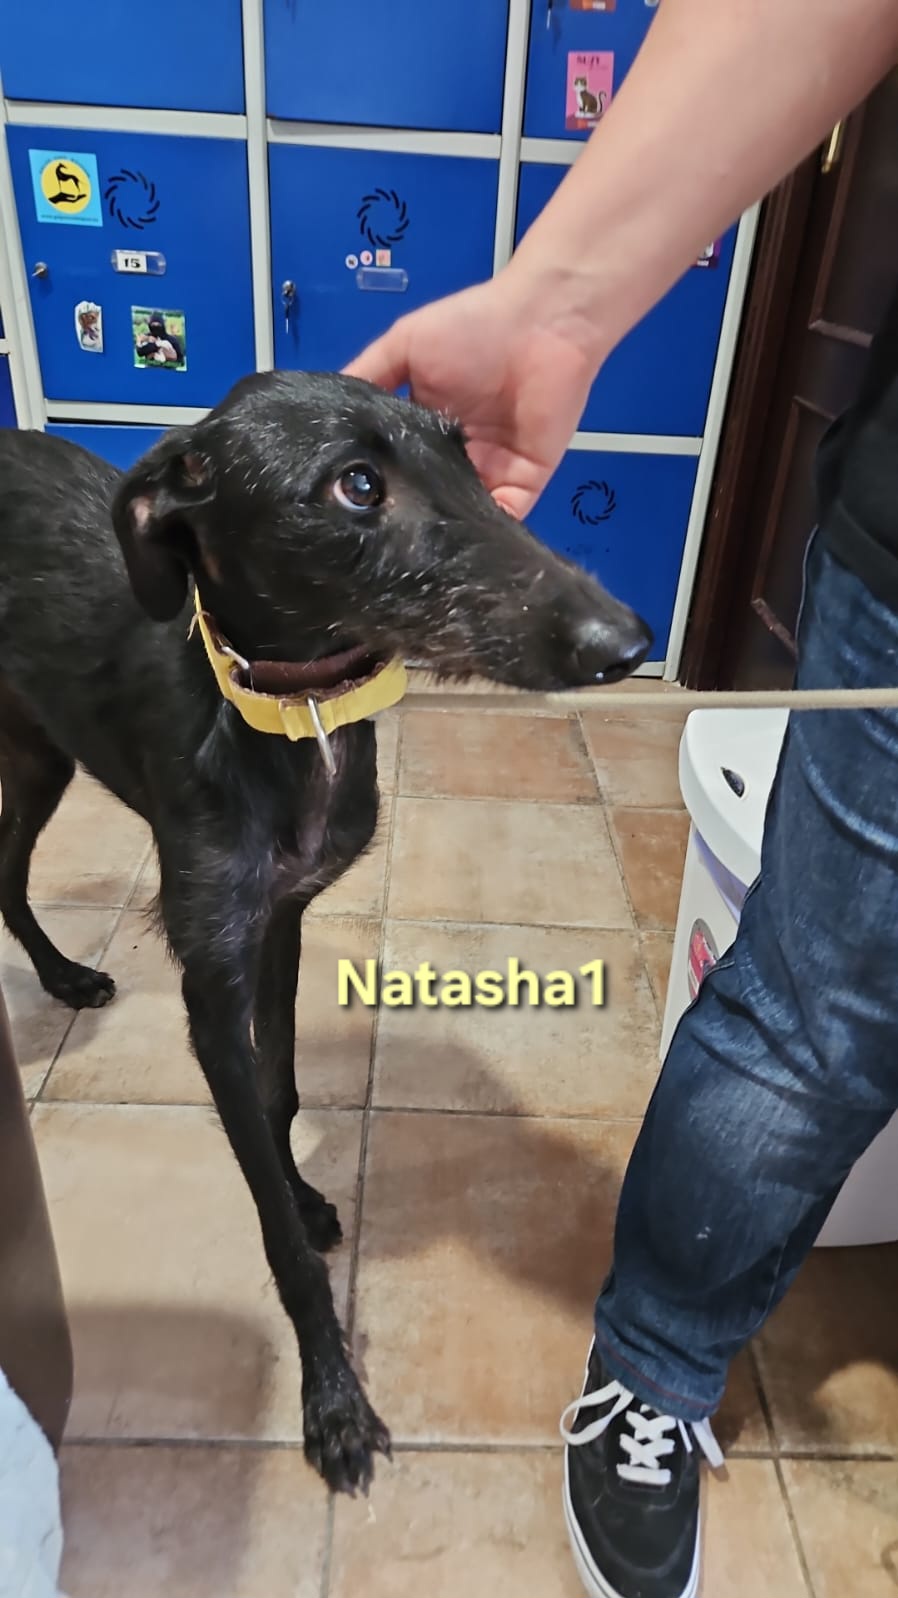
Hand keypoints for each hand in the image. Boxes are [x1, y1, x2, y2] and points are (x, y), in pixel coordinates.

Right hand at [343, 277, 601, 519]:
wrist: (542, 322)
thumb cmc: (472, 327)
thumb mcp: (403, 345)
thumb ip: (369, 376)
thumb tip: (327, 417)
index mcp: (428, 424)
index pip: (401, 465)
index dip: (380, 485)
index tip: (350, 509)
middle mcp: (459, 453)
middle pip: (430, 496)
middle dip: (410, 517)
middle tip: (377, 543)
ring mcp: (494, 469)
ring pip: (463, 514)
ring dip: (445, 530)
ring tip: (413, 554)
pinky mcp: (526, 481)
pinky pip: (504, 518)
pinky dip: (483, 533)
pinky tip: (457, 544)